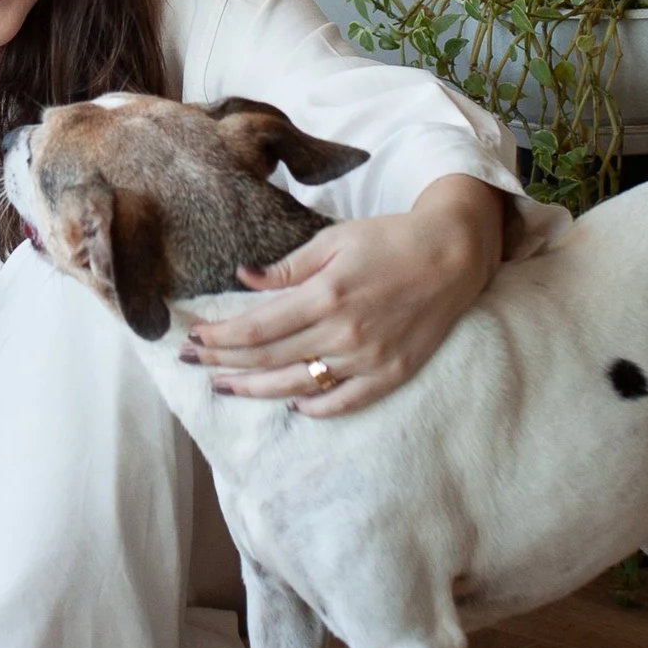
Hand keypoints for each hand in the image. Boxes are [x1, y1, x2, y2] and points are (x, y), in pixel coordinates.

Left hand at [182, 175, 504, 416]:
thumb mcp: (334, 240)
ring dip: (256, 390)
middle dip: (223, 363)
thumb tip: (244, 277)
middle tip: (192, 364)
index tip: (192, 339)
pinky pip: (344, 402)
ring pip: (298, 385)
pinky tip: (291, 404)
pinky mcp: (391, 374)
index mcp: (325, 296)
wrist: (455, 255)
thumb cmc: (391, 240)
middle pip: (268, 359)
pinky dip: (314, 407)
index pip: (256, 329)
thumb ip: (287, 266)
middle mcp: (343, 333)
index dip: (219, 338)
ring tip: (226, 387)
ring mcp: (368, 359)